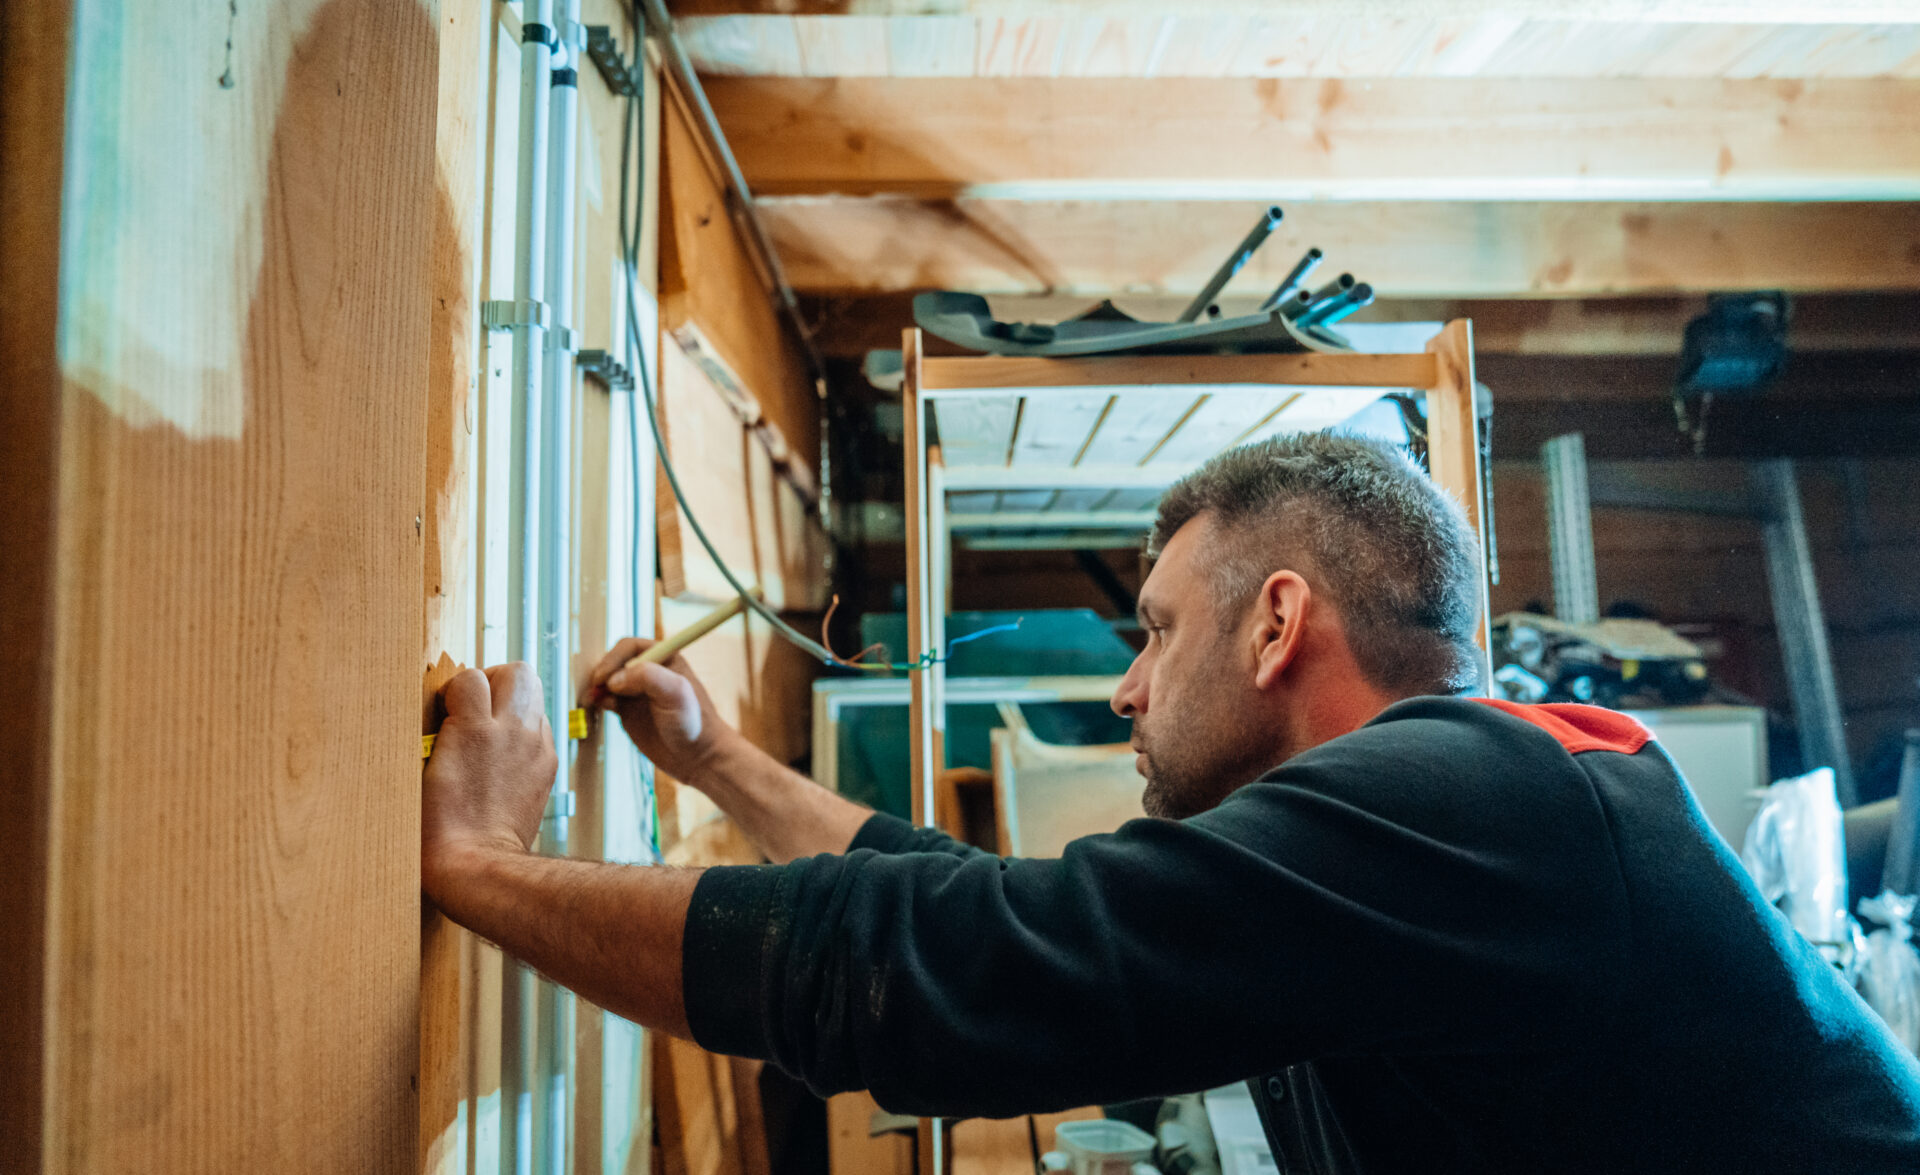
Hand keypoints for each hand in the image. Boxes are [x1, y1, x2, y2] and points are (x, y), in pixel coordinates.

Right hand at [422, 663, 557, 897]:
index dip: (453, 690)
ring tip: (491, 727)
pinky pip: (541, 728)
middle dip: (495, 680)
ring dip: (513, 703)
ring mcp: (534, 747)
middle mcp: (511, 731)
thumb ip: (435, 732)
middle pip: (518, 672)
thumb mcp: (419, 772)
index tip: (445, 711)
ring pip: (536, 696)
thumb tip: (442, 713)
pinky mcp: (547, 765)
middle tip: (476, 705)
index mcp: (473, 730)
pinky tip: (505, 753)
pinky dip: (525, 730)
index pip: (469, 677)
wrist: (476, 864)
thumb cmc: (437, 828)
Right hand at [582, 638, 741, 781]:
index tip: (604, 677)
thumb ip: (648, 677)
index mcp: (664, 658)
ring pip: (607, 681)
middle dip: (601, 673)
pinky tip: (597, 707)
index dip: (613, 659)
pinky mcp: (628, 710)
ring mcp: (636, 691)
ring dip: (596, 687)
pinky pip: (605, 699)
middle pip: (614, 662)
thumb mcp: (676, 694)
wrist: (698, 757)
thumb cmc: (696, 723)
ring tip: (592, 700)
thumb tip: (614, 679)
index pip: (629, 647)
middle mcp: (648, 671)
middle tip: (596, 690)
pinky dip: (597, 701)